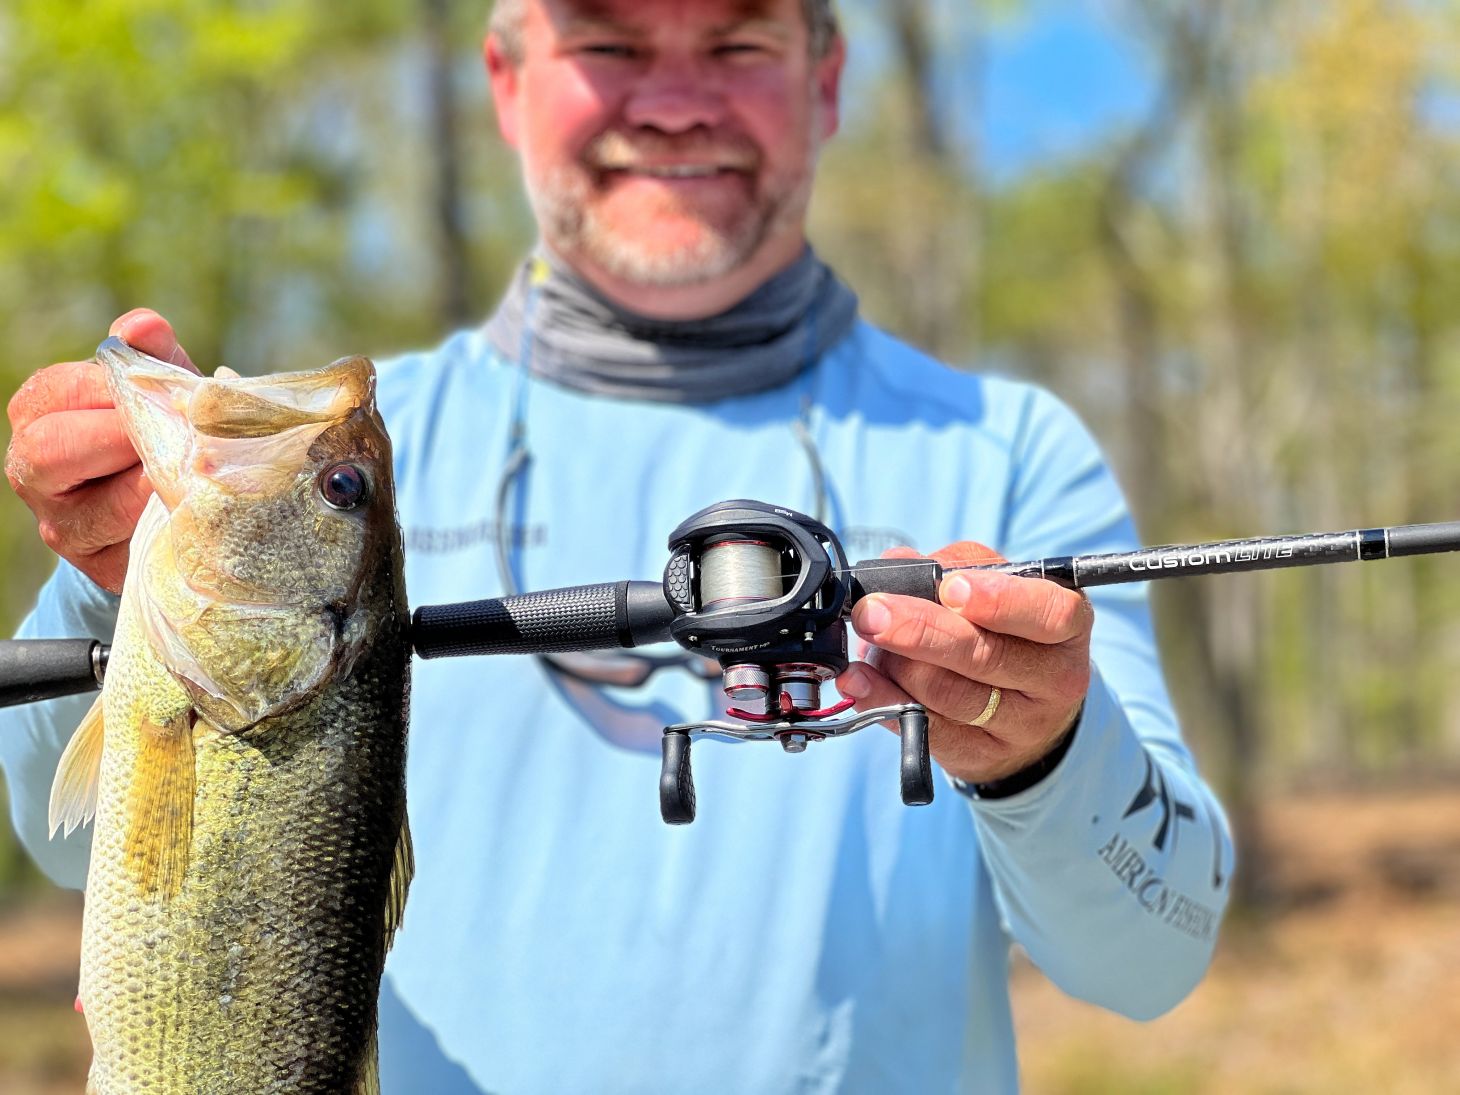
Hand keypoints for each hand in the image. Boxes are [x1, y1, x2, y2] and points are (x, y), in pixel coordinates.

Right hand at [5, 309, 197, 593]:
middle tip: (170, 436)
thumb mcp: (158, 392)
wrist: (169, 507)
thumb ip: (152, 358)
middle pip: (47, 451)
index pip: (59, 391)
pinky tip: (193, 512)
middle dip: (116, 439)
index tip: (160, 391)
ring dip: (147, 490)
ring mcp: (63, 525)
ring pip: (89, 511)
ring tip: (189, 473)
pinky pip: (127, 552)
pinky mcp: (99, 567)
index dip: (112, 390)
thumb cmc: (160, 435)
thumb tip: (142, 325)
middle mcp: (34, 471)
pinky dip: (164, 529)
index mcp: (41, 414)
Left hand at [836, 542, 1092, 785]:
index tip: (950, 589)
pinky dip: (884, 700)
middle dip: (919, 630)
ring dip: (896, 664)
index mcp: (1067, 626)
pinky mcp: (983, 755)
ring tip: (869, 639)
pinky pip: (927, 729)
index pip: (1048, 614)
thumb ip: (953, 567)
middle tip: (872, 612)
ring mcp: (1021, 724)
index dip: (999, 600)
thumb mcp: (997, 587)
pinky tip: (859, 681)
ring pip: (949, 694)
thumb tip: (896, 565)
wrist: (1029, 708)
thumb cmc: (1008, 631)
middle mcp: (1054, 679)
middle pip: (985, 656)